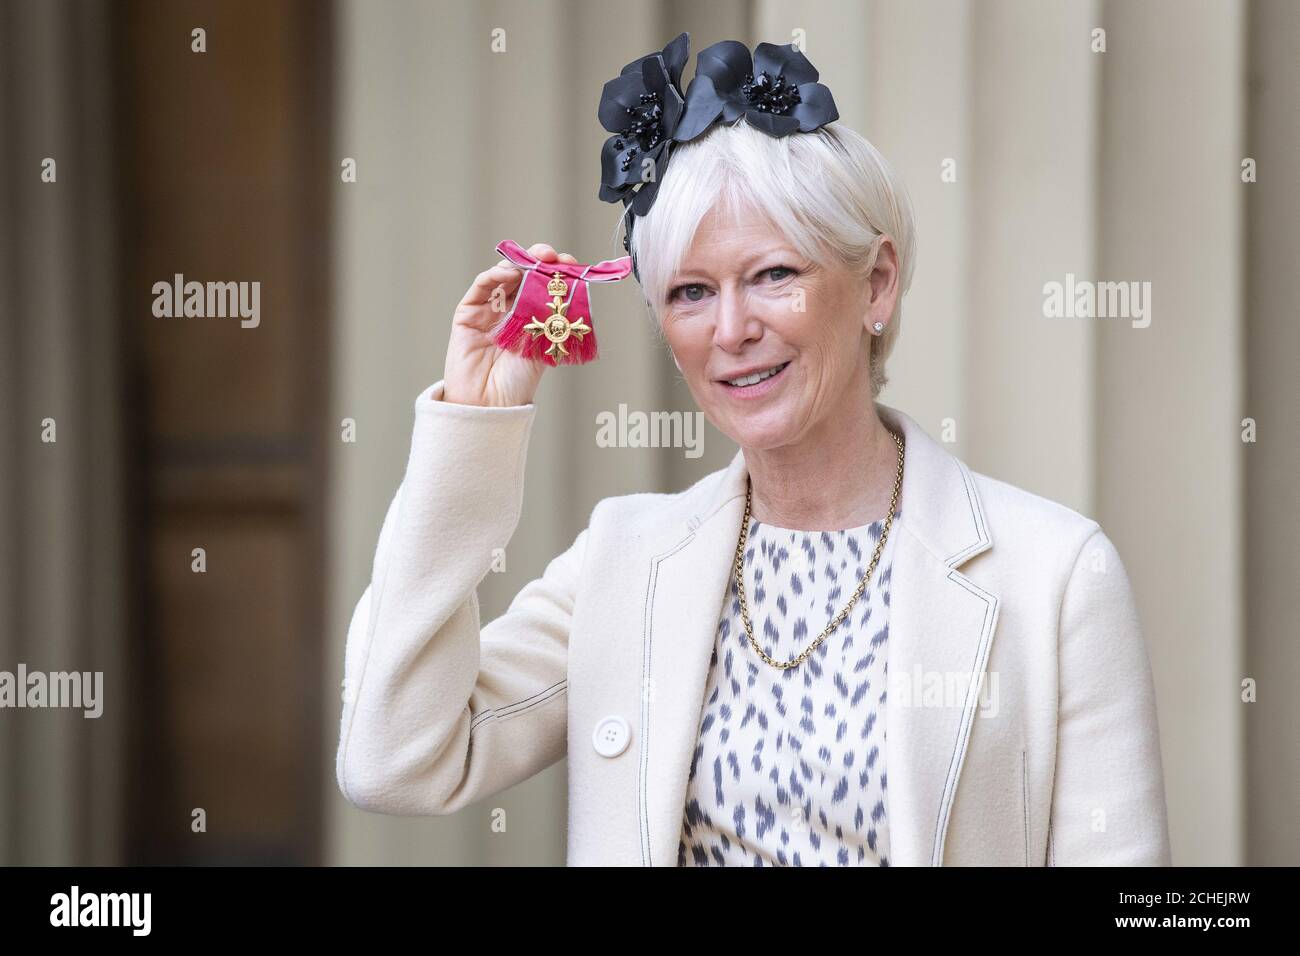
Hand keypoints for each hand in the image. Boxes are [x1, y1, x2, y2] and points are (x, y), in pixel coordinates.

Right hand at [442, 243, 578, 406]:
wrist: (490, 403)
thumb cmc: (518, 381)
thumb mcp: (544, 346)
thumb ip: (552, 317)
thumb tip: (569, 286)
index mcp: (531, 318)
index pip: (544, 286)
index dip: (556, 273)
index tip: (569, 265)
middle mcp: (510, 310)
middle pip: (524, 275)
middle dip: (539, 261)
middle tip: (551, 256)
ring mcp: (488, 309)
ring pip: (503, 276)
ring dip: (518, 263)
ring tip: (534, 261)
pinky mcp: (468, 313)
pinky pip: (481, 287)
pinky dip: (494, 275)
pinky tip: (508, 273)